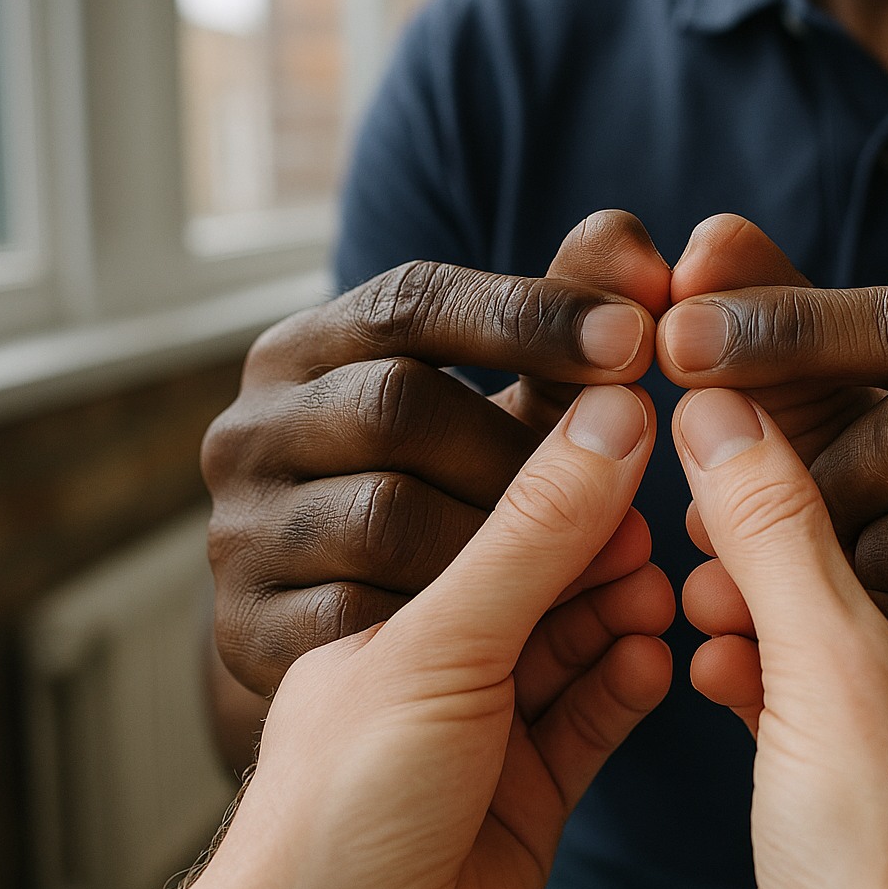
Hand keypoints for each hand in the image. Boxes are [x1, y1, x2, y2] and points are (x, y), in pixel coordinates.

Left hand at [141, 385, 672, 888]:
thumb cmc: (341, 812)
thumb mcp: (442, 647)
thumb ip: (532, 535)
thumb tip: (607, 417)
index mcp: (390, 620)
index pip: (490, 526)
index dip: (563, 489)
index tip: (630, 446)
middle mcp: (438, 674)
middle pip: (542, 589)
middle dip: (602, 558)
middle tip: (655, 536)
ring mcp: (485, 739)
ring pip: (574, 655)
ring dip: (622, 621)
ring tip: (660, 602)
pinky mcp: (530, 802)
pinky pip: (591, 727)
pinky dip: (626, 691)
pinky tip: (653, 664)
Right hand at [202, 211, 669, 693]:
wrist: (361, 636)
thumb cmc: (456, 489)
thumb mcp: (513, 404)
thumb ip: (575, 325)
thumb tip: (647, 252)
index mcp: (305, 351)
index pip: (411, 301)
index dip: (530, 315)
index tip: (635, 338)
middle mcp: (250, 431)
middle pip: (396, 406)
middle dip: (523, 447)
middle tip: (615, 483)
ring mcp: (240, 534)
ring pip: (386, 518)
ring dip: (506, 541)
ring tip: (587, 559)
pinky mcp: (248, 633)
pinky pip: (370, 620)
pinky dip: (464, 624)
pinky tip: (531, 627)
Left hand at [659, 215, 887, 733]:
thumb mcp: (883, 414)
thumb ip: (801, 329)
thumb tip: (706, 241)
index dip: (793, 324)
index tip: (678, 337)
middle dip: (804, 466)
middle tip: (720, 504)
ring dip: (825, 558)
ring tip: (765, 574)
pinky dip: (860, 638)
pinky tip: (816, 641)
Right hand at [673, 388, 887, 888]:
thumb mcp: (834, 676)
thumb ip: (779, 536)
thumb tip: (720, 409)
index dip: (825, 480)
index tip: (745, 437)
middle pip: (862, 580)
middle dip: (774, 549)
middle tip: (705, 516)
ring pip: (820, 645)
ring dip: (752, 613)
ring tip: (701, 599)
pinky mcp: (851, 811)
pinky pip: (798, 713)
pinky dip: (751, 681)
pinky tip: (714, 669)